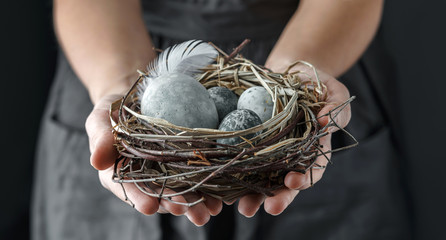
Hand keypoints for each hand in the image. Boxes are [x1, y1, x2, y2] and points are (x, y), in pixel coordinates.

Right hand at [86, 94, 222, 225]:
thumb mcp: (102, 117)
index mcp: (119, 173)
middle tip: (186, 210)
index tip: (150, 207)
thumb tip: (96, 161)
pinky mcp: (185, 163)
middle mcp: (144, 178)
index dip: (138, 198)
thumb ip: (101, 137)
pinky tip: (222, 197)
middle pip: (158, 195)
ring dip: (195, 203)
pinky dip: (209, 187)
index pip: (127, 188)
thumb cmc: (115, 109)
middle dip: (173, 205)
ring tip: (209, 211)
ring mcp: (166, 173)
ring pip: (181, 191)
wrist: (139, 98)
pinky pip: (197, 176)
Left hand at [237, 65, 351, 216]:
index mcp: (314, 148)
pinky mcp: (254, 144)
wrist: (290, 74)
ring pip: (264, 178)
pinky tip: (226, 189)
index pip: (312, 168)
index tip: (293, 181)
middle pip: (286, 182)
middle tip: (269, 209)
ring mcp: (272, 152)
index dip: (305, 177)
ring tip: (244, 208)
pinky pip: (245, 161)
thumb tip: (326, 121)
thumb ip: (337, 107)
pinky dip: (236, 175)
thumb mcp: (334, 92)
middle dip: (279, 197)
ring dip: (255, 195)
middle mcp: (293, 156)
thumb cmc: (316, 85)